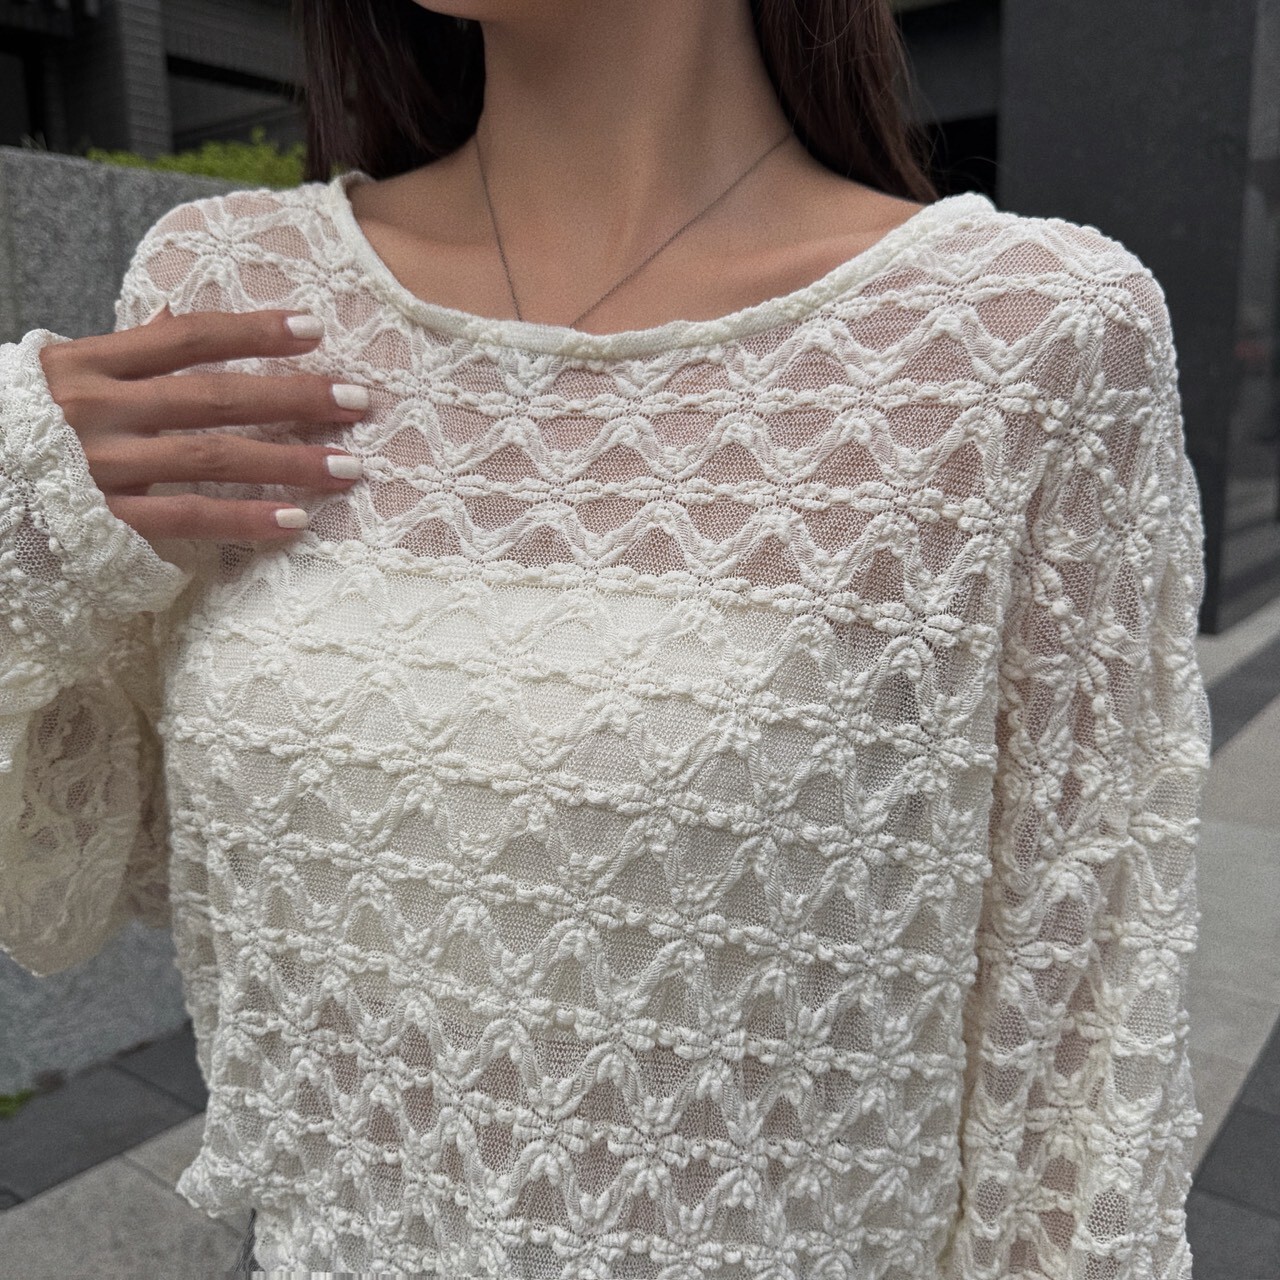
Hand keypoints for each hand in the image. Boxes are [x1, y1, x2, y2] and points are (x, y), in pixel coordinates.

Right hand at [37, 305, 368, 542]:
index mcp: (89, 363)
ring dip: (288, 462)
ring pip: (212, 458)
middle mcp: (98, 410)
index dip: (253, 331)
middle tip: (356, 401)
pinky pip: (187, 518)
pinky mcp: (105, 521)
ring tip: (348, 467)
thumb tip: (170, 311)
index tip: (314, 328)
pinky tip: (296, 520)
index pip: (186, 336)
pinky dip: (244, 520)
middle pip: (215, 397)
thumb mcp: (64, 373)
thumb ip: (125, 351)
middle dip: (293, 397)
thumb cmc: (23, 425)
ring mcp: (102, 466)